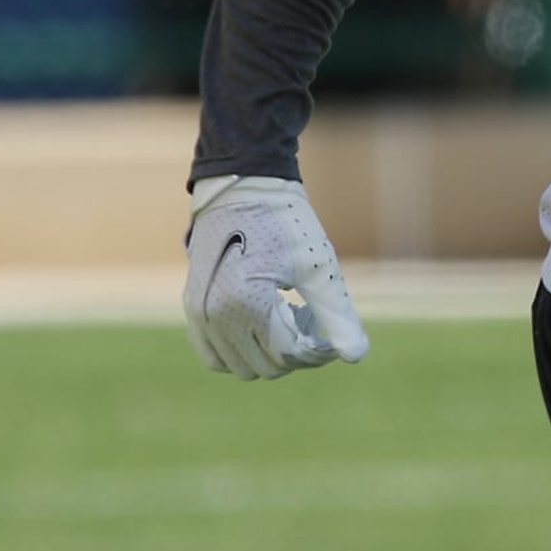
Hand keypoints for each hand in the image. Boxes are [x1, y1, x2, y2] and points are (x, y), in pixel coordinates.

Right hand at [183, 175, 368, 379]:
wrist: (245, 184)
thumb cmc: (286, 221)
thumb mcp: (318, 265)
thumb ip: (337, 314)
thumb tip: (357, 356)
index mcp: (245, 301)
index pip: (288, 353)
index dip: (319, 350)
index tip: (335, 331)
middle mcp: (214, 314)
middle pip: (265, 366)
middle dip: (296, 350)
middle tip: (312, 317)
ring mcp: (198, 313)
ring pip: (240, 366)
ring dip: (270, 352)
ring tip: (289, 315)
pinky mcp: (192, 308)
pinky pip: (214, 355)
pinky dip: (240, 351)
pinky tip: (265, 321)